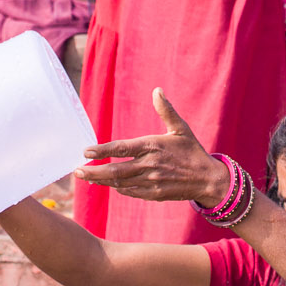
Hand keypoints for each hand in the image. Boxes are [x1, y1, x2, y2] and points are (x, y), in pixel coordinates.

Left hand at [76, 89, 229, 203]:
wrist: (207, 179)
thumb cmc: (192, 151)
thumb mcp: (181, 129)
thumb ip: (166, 111)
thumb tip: (157, 90)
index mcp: (152, 146)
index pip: (121, 148)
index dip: (102, 151)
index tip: (86, 152)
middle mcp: (149, 166)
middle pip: (115, 171)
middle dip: (94, 172)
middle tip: (77, 171)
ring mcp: (150, 182)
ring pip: (120, 183)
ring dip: (102, 181)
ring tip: (87, 177)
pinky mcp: (153, 194)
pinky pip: (130, 192)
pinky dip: (118, 188)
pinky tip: (108, 184)